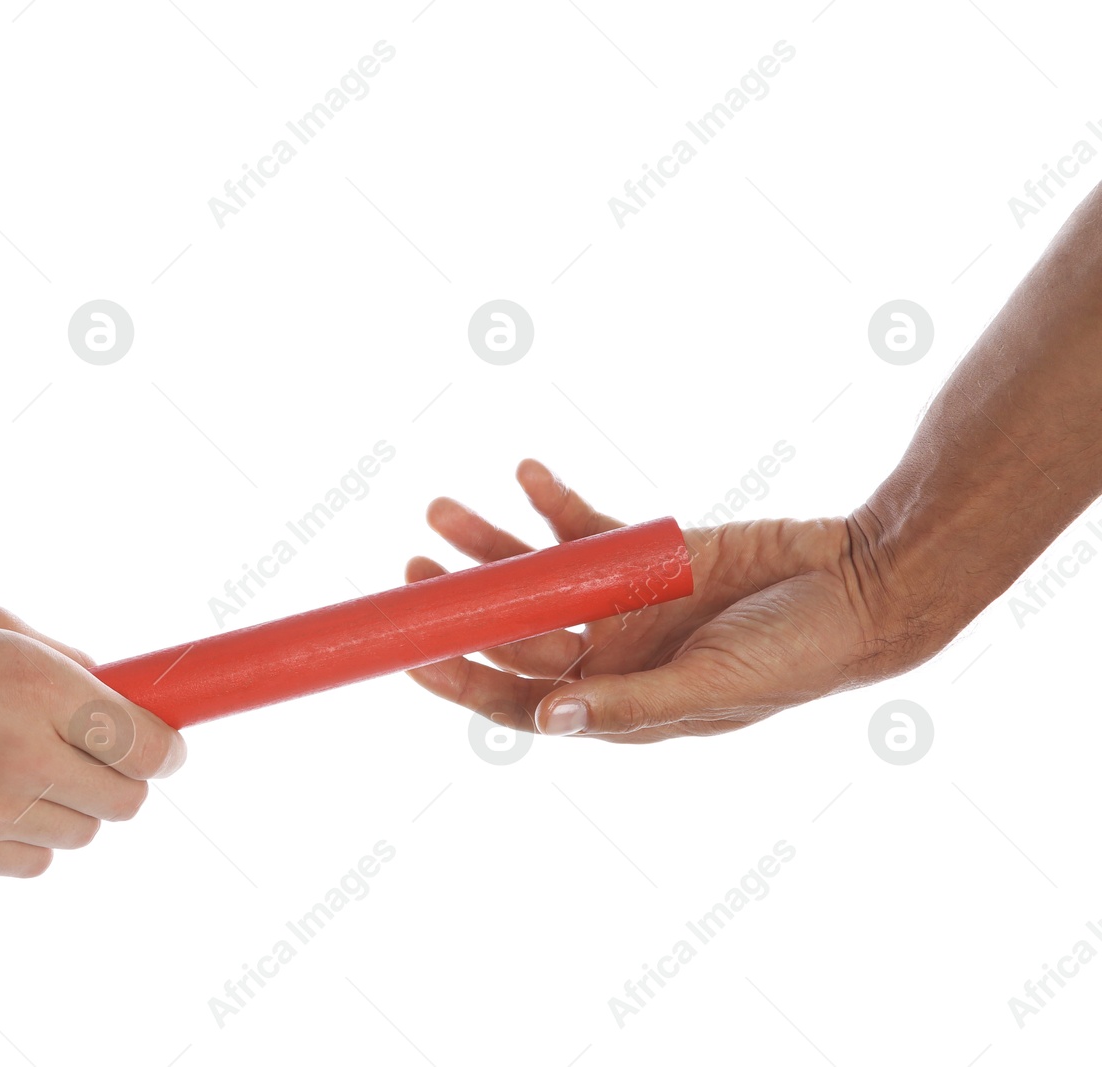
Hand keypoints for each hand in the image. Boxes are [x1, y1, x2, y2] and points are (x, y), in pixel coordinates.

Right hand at [0, 603, 186, 875]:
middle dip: (123, 779)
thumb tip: (124, 694)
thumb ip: (62, 661)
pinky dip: (27, 838)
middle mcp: (21, 750)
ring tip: (20, 769)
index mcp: (36, 682)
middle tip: (93, 757)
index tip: (164, 746)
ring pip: (82, 834)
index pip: (147, 745)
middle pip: (127, 800)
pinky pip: (33, 862)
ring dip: (70, 808)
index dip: (165, 749)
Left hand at [405, 459, 939, 742]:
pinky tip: (526, 471)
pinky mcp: (644, 552)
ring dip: (488, 542)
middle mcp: (609, 656)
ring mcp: (622, 603)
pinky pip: (582, 527)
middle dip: (460, 603)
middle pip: (511, 632)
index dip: (461, 682)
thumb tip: (546, 718)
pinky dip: (551, 499)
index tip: (411, 654)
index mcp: (617, 704)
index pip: (518, 701)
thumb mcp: (709, 686)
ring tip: (440, 509)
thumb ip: (626, 703)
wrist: (861, 585)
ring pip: (533, 574)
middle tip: (414, 569)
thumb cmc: (796, 656)